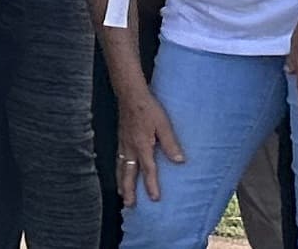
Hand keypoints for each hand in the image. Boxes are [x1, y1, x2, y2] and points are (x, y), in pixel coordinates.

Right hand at [115, 87, 184, 202]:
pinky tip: (120, 171)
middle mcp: (130, 147)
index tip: (154, 199)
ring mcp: (123, 143)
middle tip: (129, 205)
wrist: (130, 93)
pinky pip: (118, 158)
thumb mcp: (164, 124)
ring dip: (121, 182)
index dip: (151, 185)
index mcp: (142, 145)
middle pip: (128, 173)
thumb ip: (170, 143)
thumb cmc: (148, 108)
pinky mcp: (121, 137)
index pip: (148, 170)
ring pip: (121, 167)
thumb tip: (179, 162)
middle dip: (129, 190)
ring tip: (122, 194)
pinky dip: (118, 169)